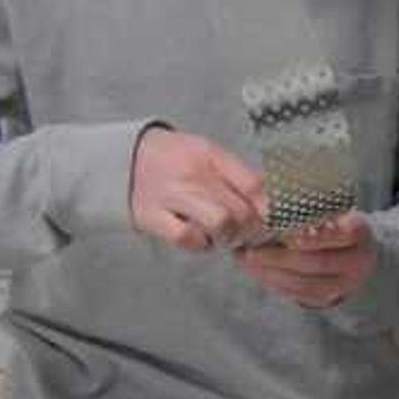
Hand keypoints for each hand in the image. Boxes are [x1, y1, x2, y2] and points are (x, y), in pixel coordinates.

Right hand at [132, 127, 268, 250]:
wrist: (121, 158)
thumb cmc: (174, 161)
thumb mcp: (207, 156)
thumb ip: (239, 177)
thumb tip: (276, 205)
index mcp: (210, 155)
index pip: (255, 184)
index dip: (272, 209)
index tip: (275, 220)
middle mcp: (191, 173)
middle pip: (242, 211)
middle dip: (253, 230)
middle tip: (249, 233)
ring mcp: (170, 195)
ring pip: (221, 224)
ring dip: (229, 238)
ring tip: (225, 236)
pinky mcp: (150, 216)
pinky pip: (187, 238)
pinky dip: (199, 243)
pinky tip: (199, 237)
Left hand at [237, 213, 378, 309]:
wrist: (349, 248)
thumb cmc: (329, 220)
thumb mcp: (325, 208)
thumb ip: (303, 208)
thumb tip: (269, 208)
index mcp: (360, 232)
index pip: (342, 234)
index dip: (314, 236)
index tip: (285, 235)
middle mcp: (358, 261)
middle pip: (317, 262)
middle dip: (279, 257)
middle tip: (249, 251)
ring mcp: (345, 283)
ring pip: (305, 282)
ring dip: (271, 273)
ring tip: (245, 260)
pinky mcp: (329, 298)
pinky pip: (299, 294)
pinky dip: (274, 283)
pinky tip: (256, 271)